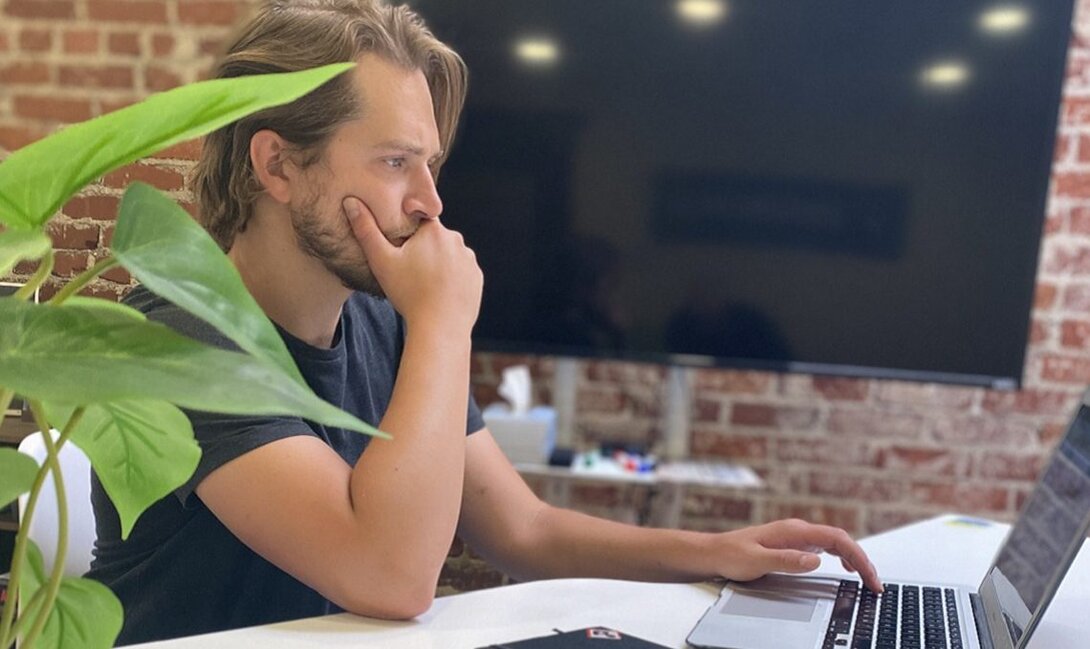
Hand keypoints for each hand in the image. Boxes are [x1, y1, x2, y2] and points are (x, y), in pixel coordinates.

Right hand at [344, 197, 481, 334]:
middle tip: (409, 272)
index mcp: (434, 230)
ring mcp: (470, 259)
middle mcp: (456, 240)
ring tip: (423, 285)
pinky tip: (438, 293)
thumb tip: (351, 202)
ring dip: (438, 264)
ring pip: (448, 256)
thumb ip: (366, 230)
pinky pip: (461, 272)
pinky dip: (451, 280)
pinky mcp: (476, 278)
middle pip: (434, 239)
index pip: (418, 221)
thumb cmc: (409, 294)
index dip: (407, 234)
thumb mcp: (382, 262)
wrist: (440, 327)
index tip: (400, 251)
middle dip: (423, 250)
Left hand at [712, 519, 881, 591]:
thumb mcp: (758, 561)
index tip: (870, 577)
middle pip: (842, 540)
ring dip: (855, 558)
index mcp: (794, 531)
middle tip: (876, 585)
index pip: (838, 540)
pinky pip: (826, 547)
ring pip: (836, 543)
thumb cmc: (731, 555)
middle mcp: (798, 530)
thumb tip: (816, 559)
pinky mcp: (793, 543)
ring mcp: (796, 536)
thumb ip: (787, 560)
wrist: (714, 552)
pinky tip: (846, 566)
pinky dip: (842, 556)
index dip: (859, 557)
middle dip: (863, 560)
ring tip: (868, 578)